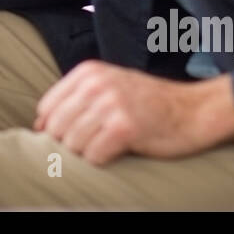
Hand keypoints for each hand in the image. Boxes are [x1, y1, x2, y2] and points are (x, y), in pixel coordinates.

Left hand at [33, 62, 233, 163]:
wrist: (194, 110)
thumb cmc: (149, 104)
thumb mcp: (109, 87)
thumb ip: (76, 99)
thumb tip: (39, 126)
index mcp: (88, 72)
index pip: (46, 108)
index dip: (53, 128)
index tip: (70, 137)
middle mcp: (96, 84)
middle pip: (56, 128)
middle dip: (69, 144)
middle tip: (93, 145)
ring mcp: (111, 104)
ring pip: (72, 144)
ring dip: (86, 153)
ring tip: (107, 146)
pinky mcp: (125, 127)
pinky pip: (93, 156)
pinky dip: (102, 160)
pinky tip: (118, 152)